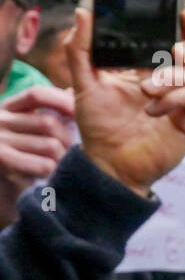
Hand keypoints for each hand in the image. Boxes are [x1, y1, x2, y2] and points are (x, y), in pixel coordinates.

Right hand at [0, 85, 75, 226]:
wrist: (3, 188)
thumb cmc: (24, 155)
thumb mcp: (33, 128)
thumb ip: (51, 111)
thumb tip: (75, 91)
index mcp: (9, 107)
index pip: (36, 93)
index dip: (61, 100)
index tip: (81, 113)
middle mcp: (0, 120)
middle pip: (48, 122)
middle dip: (69, 139)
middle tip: (75, 151)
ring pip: (50, 145)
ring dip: (63, 158)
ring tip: (62, 165)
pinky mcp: (2, 160)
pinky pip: (42, 164)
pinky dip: (54, 170)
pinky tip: (51, 173)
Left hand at [67, 7, 184, 197]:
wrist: (110, 163)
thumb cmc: (98, 126)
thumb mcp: (84, 83)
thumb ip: (81, 48)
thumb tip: (84, 12)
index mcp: (149, 68)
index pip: (175, 39)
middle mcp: (171, 80)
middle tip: (175, 51)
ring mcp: (184, 99)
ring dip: (173, 77)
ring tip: (148, 91)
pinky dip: (174, 98)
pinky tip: (153, 110)